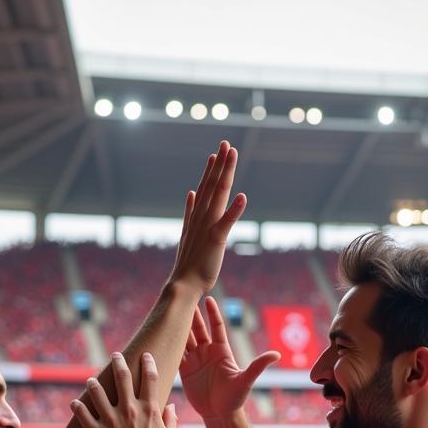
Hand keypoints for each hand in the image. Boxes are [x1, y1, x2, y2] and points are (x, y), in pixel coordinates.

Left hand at [70, 352, 177, 427]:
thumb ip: (170, 421)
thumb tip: (170, 406)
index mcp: (150, 411)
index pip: (150, 378)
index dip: (148, 363)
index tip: (145, 355)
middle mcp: (130, 411)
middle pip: (123, 378)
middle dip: (119, 363)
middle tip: (115, 355)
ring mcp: (111, 421)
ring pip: (97, 391)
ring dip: (93, 383)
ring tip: (90, 380)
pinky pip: (82, 413)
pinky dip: (77, 406)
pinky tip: (74, 403)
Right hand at [169, 141, 246, 294]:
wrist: (184, 284)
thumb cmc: (189, 264)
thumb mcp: (190, 234)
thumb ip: (191, 213)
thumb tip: (191, 194)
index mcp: (197, 217)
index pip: (206, 188)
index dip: (211, 170)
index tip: (216, 153)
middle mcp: (201, 217)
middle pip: (212, 185)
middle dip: (220, 164)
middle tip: (226, 143)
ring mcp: (207, 226)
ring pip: (217, 195)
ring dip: (224, 174)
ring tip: (230, 156)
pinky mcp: (215, 240)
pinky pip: (226, 222)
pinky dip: (234, 210)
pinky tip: (243, 197)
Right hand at [180, 297, 280, 418]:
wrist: (220, 414)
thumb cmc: (235, 398)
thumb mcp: (246, 380)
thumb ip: (258, 366)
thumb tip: (277, 354)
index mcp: (221, 351)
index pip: (216, 327)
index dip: (212, 313)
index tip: (207, 297)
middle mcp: (207, 353)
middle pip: (198, 329)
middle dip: (191, 315)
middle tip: (183, 299)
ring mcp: (195, 361)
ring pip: (184, 339)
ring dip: (178, 327)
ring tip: (168, 314)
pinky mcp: (184, 371)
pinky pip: (175, 355)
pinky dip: (169, 346)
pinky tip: (160, 336)